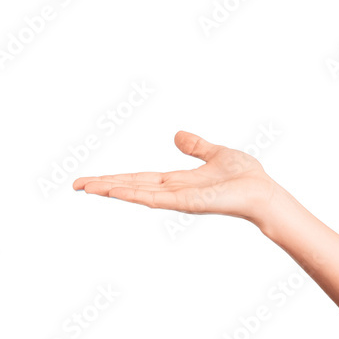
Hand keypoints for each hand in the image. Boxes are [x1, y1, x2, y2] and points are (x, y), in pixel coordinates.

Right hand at [71, 130, 282, 226]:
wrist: (263, 191)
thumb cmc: (246, 177)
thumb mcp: (216, 153)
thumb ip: (196, 146)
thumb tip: (177, 135)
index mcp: (178, 181)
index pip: (139, 179)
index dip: (116, 178)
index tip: (92, 179)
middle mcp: (174, 191)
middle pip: (131, 187)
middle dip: (104, 186)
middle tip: (76, 185)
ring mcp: (178, 199)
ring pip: (137, 193)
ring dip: (112, 190)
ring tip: (86, 187)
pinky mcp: (187, 203)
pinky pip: (155, 199)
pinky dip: (133, 195)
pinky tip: (115, 192)